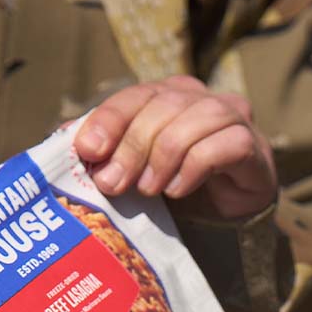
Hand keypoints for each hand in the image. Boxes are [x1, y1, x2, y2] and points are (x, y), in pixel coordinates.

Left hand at [74, 76, 276, 219]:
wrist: (226, 217)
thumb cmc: (173, 186)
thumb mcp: (132, 169)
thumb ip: (102, 151)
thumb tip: (59, 139)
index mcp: (165, 94)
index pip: (134, 96)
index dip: (108, 120)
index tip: (88, 152)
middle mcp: (198, 97)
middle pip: (161, 107)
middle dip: (131, 147)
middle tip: (113, 185)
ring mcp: (230, 115)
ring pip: (193, 121)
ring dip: (163, 157)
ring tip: (149, 190)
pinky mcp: (251, 143)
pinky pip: (222, 145)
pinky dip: (194, 168)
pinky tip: (178, 190)